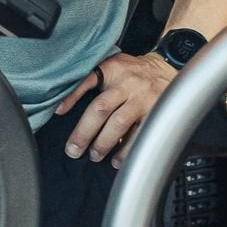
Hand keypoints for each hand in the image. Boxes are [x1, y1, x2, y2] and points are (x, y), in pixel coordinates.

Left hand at [54, 52, 175, 165]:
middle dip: (84, 132)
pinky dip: (126, 150)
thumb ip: (93, 79)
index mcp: (113, 68)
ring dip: (103, 143)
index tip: (58, 111)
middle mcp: (128, 83)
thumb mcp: (113, 66)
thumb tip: (63, 107)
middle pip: (101, 108)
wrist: (168, 72)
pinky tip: (116, 160)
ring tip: (95, 156)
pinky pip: (139, 135)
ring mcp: (143, 98)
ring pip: (119, 123)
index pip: (88, 79)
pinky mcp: (156, 113)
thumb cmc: (134, 73)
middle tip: (74, 150)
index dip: (72, 96)